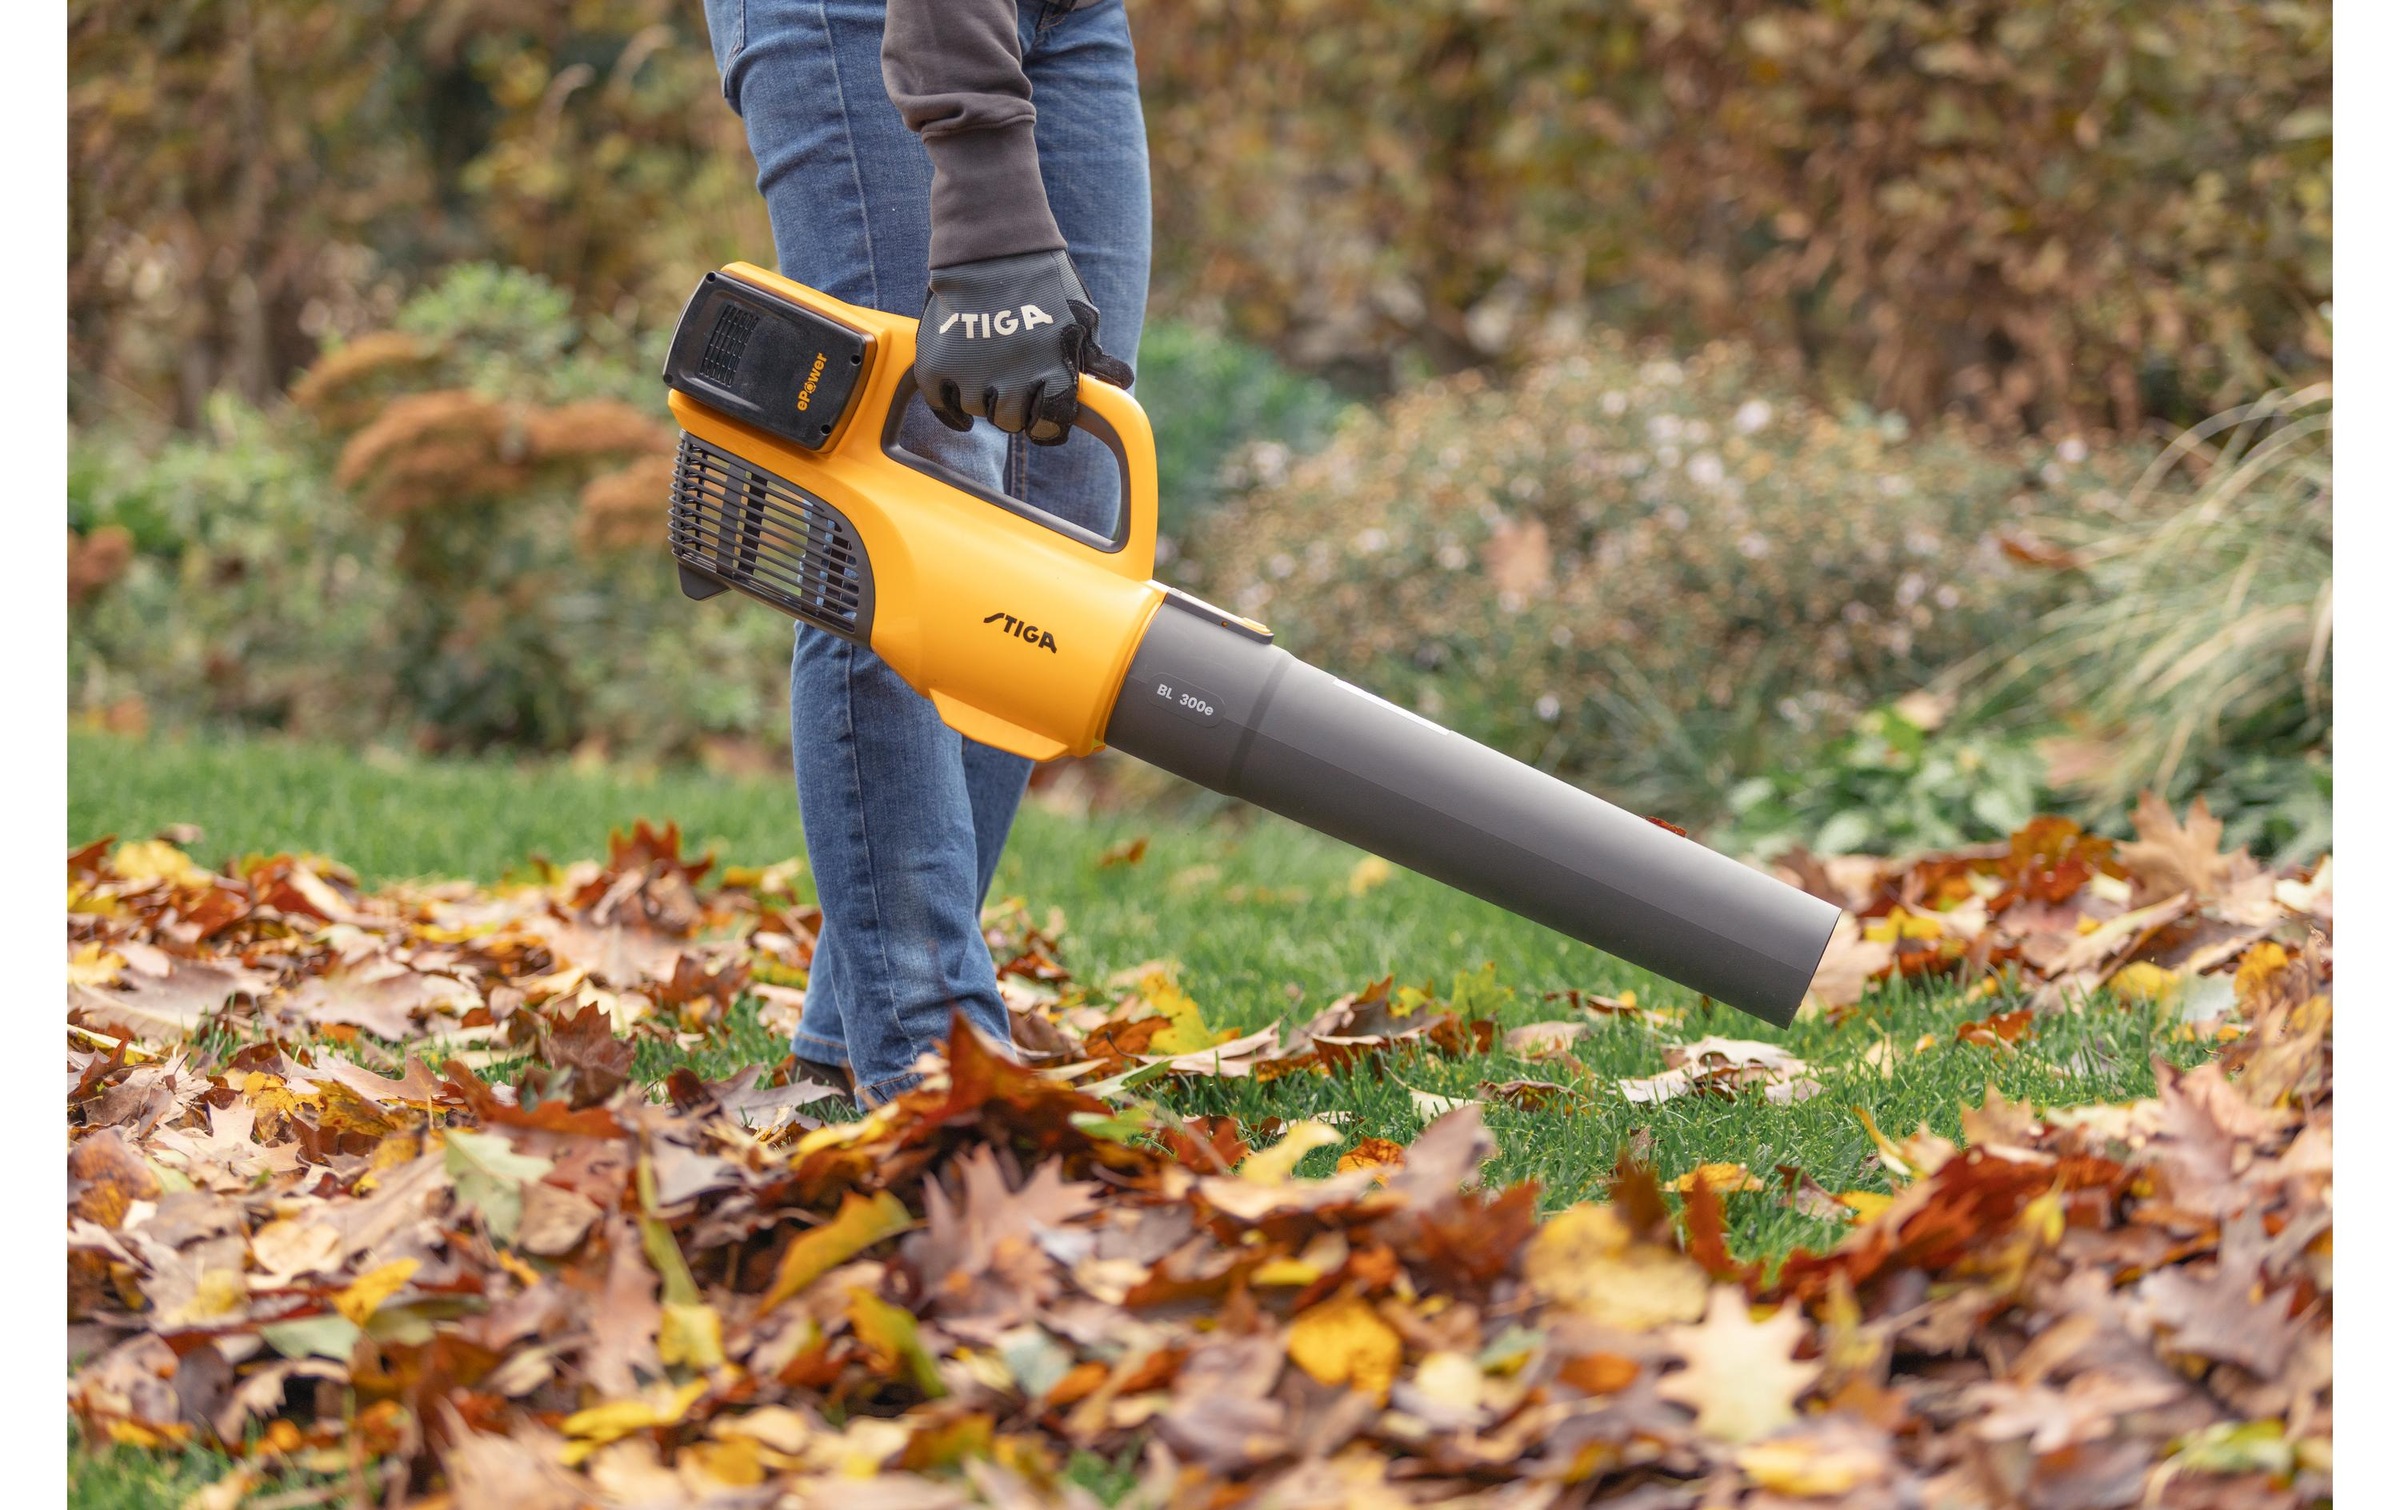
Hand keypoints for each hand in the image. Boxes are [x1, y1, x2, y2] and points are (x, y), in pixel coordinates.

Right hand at [914, 249, 1133, 444]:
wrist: (991, 242)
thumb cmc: (1043, 279)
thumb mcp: (1081, 316)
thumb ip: (1094, 358)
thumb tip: (1121, 386)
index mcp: (1054, 371)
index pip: (1051, 428)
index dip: (1049, 424)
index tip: (1045, 415)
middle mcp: (1013, 379)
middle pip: (1013, 423)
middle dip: (1017, 408)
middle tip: (1015, 383)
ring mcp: (972, 374)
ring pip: (980, 412)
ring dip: (985, 398)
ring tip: (989, 370)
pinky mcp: (937, 364)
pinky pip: (942, 407)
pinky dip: (951, 410)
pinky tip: (961, 400)